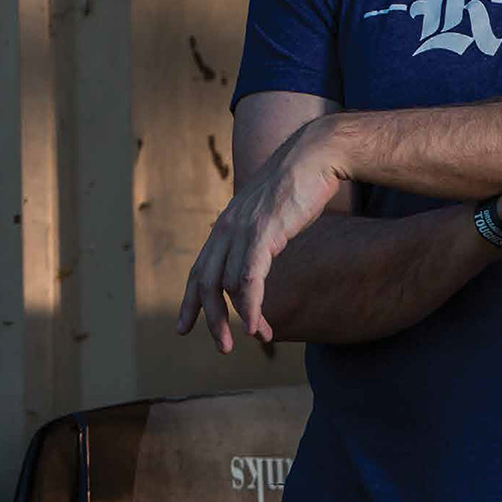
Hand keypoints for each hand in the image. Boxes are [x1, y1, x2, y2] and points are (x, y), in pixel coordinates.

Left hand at [176, 120, 344, 352]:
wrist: (317, 154)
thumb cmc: (302, 181)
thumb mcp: (273, 210)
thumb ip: (262, 230)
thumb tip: (264, 247)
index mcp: (228, 223)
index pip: (199, 268)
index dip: (190, 300)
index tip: (184, 326)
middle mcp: (227, 227)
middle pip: (205, 283)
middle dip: (210, 319)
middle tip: (220, 346)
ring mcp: (242, 230)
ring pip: (226, 286)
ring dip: (239, 318)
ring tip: (257, 338)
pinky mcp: (262, 233)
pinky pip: (248, 279)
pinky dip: (251, 307)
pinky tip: (257, 325)